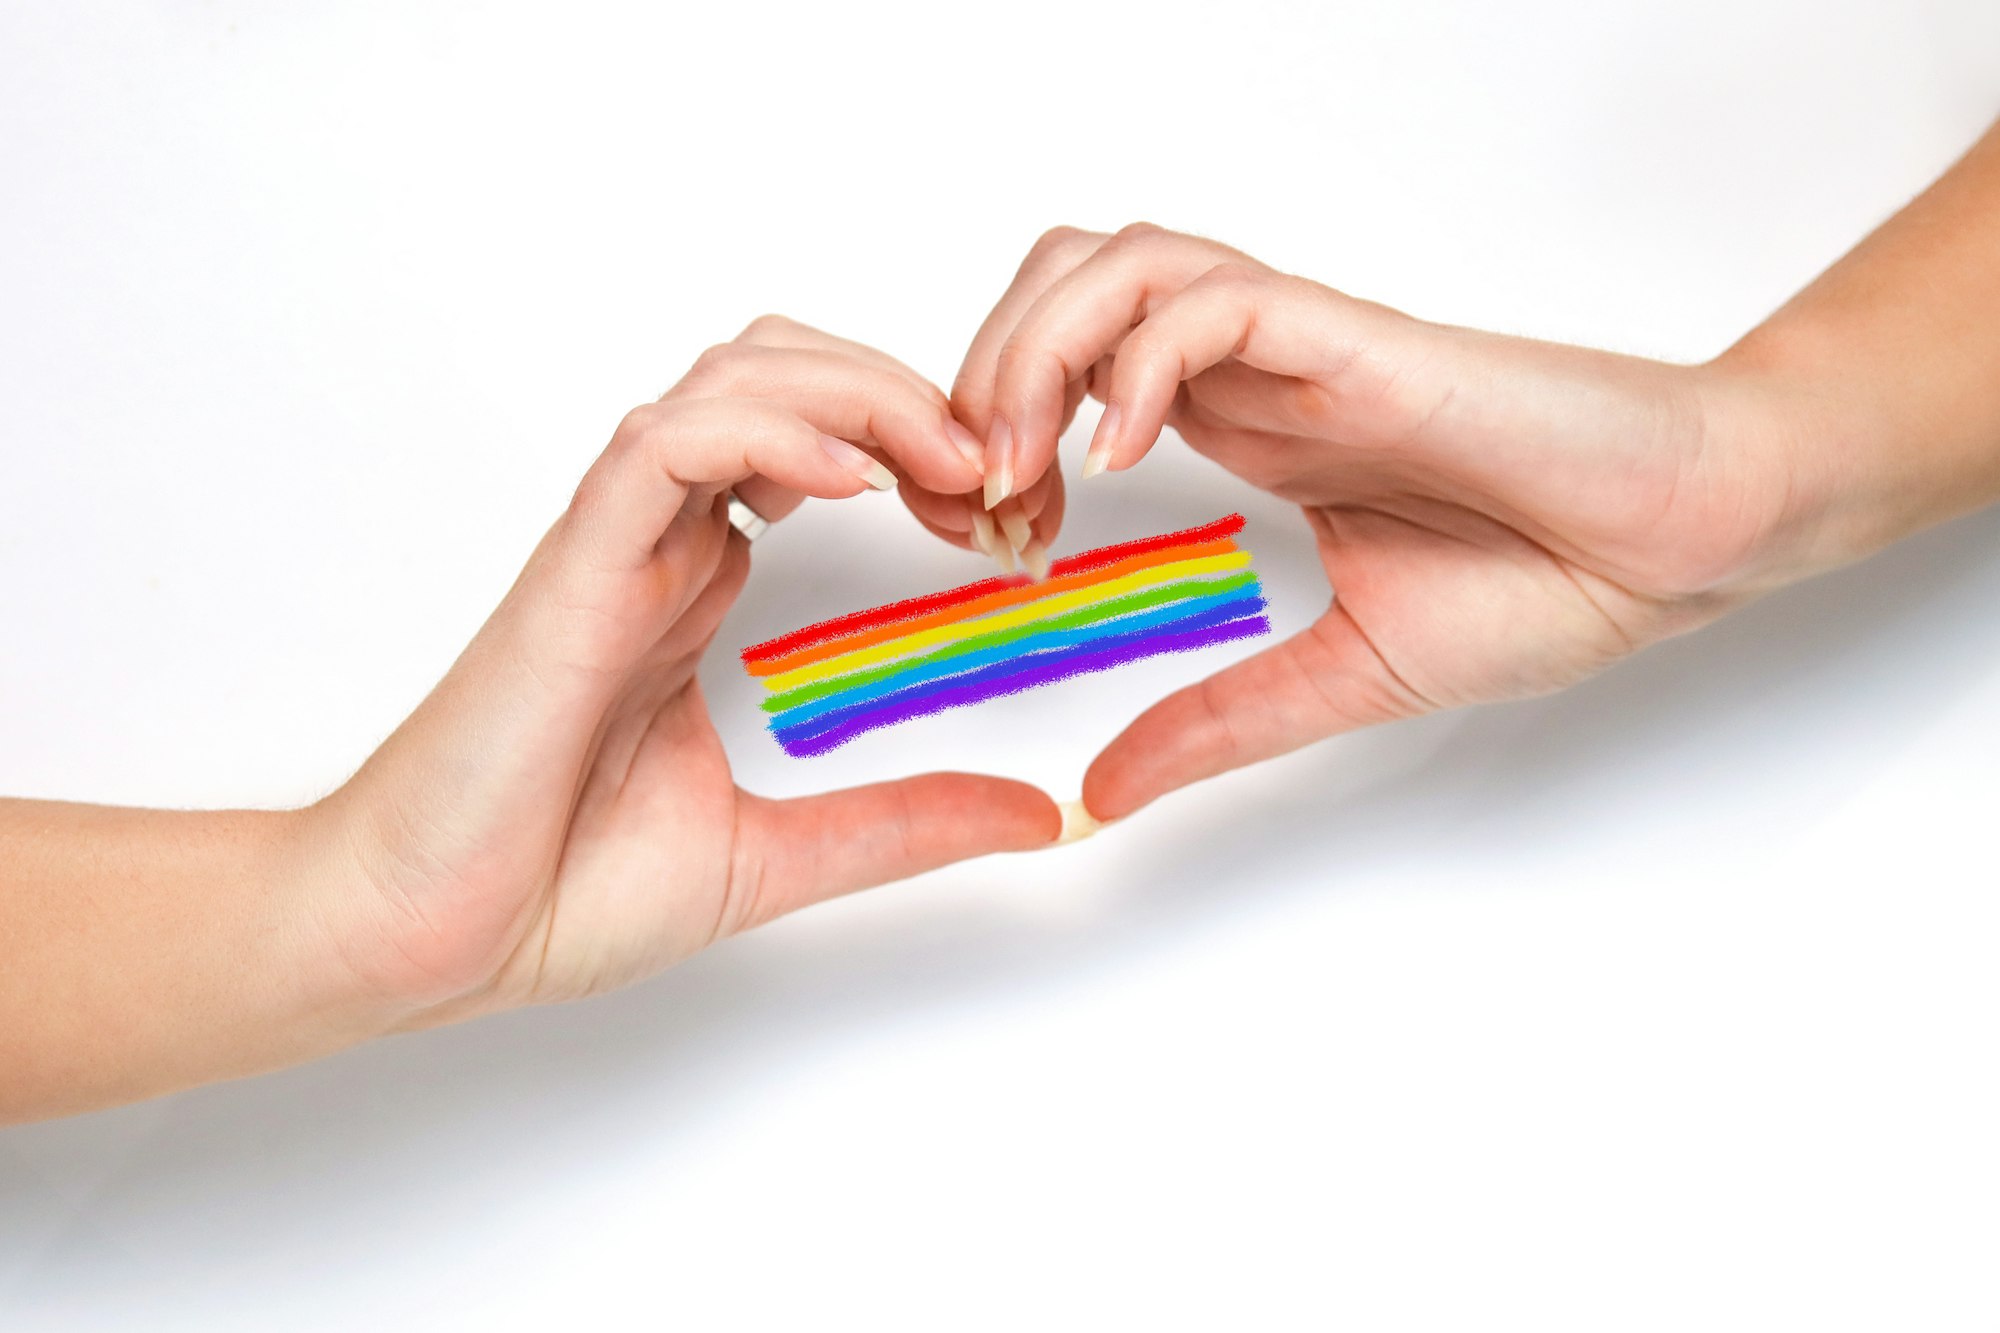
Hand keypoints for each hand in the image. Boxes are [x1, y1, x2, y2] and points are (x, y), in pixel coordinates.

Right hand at [310, 317, 1058, 1023]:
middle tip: (993, 474)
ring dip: (856, 391)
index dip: (922, 451)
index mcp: (698, 588)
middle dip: (905, 394)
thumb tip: (1040, 816)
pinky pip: (664, 444)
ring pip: (733, 381)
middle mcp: (662, 545)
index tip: (1003, 517)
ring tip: (944, 458)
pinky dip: (766, 430)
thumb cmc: (556, 891)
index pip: (821, 446)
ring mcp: (616, 545)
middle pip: (786, 377)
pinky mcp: (574, 565)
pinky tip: (851, 479)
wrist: (425, 939)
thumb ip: (902, 825)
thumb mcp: (779, 855)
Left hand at [947, 224, 1827, 818]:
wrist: (1678, 541)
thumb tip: (1099, 793)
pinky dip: (1137, 358)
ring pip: (1120, 263)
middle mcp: (1253, 371)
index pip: (1064, 367)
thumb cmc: (1545, 582)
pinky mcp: (1355, 340)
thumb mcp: (1336, 676)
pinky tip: (1118, 453)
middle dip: (981, 369)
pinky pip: (1214, 298)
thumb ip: (1215, 723)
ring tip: (1023, 467)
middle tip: (970, 493)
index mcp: (1240, 426)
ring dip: (1036, 350)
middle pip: (1062, 284)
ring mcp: (1301, 346)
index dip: (992, 432)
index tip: (983, 538)